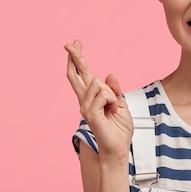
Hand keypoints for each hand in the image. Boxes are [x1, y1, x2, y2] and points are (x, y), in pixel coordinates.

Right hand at [65, 40, 132, 162]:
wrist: (118, 148)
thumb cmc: (119, 128)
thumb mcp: (120, 104)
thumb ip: (115, 90)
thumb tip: (108, 75)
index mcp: (92, 97)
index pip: (83, 74)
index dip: (78, 58)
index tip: (76, 43)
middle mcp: (85, 100)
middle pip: (76, 74)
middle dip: (74, 57)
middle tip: (70, 43)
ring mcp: (85, 107)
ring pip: (98, 83)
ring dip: (111, 93)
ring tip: (114, 107)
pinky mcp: (90, 114)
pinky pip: (102, 95)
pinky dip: (112, 100)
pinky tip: (113, 110)